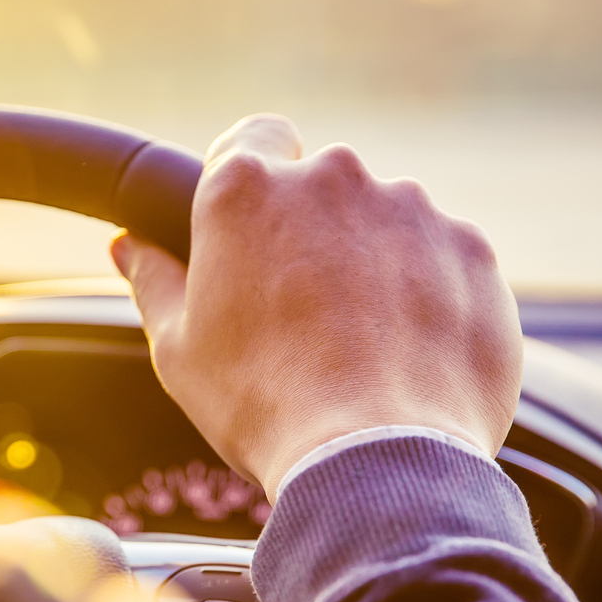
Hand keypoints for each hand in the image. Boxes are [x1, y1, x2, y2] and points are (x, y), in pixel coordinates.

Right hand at [112, 114, 521, 496]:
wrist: (376, 463)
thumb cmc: (262, 407)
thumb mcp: (180, 350)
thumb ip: (156, 281)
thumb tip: (129, 248)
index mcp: (247, 190)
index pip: (252, 138)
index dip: (254, 180)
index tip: (257, 228)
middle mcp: (334, 178)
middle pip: (324, 186)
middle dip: (318, 233)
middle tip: (306, 311)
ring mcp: (412, 209)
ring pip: (389, 221)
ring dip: (378, 264)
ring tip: (366, 347)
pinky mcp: (472, 251)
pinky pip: (446, 259)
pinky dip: (433, 294)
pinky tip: (412, 356)